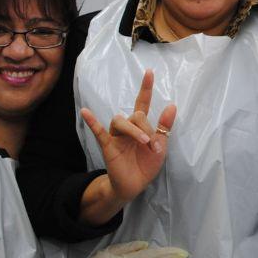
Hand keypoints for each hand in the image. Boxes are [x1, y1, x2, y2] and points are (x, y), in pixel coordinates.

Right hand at [81, 69, 177, 203]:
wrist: (135, 185)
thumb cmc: (146, 164)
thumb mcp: (161, 146)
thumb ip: (164, 126)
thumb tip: (172, 105)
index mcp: (140, 125)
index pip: (142, 102)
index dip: (146, 88)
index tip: (149, 72)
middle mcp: (127, 127)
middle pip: (135, 115)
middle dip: (147, 129)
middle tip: (153, 146)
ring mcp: (116, 136)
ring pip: (121, 121)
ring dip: (134, 130)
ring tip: (144, 143)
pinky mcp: (108, 146)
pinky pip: (99, 131)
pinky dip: (92, 121)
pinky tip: (86, 112)